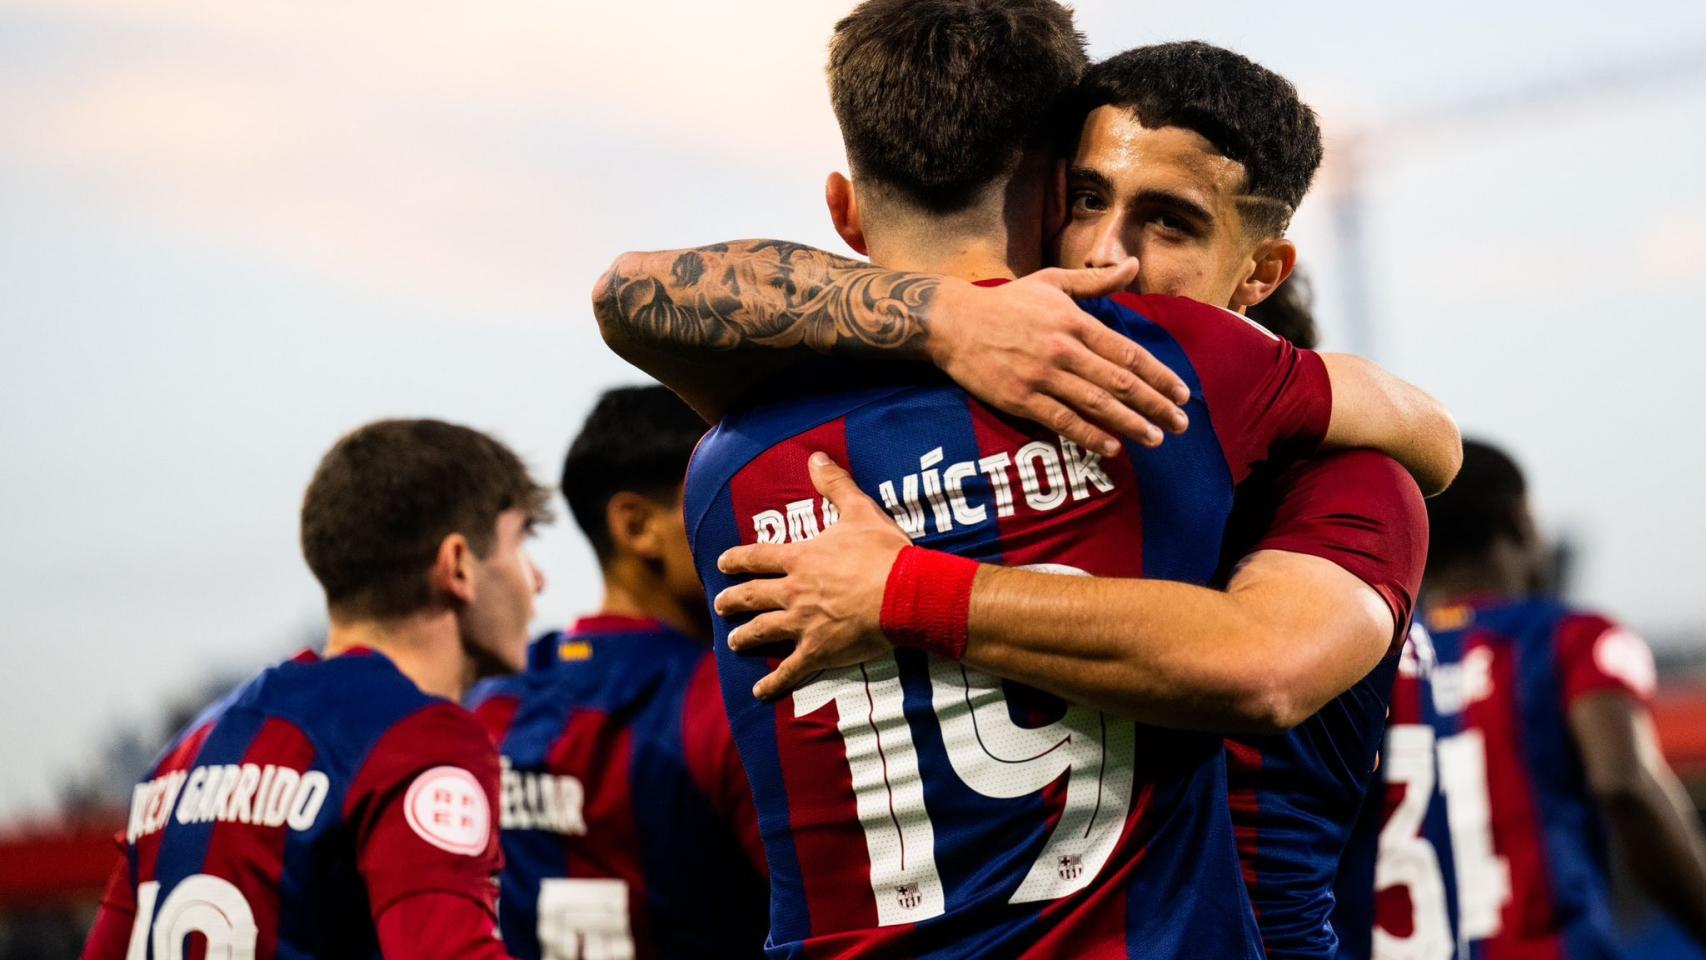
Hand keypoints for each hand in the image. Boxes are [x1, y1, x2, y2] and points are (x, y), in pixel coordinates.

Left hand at [715, 452, 908, 699]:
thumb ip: (834, 484)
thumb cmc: (884, 553)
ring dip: (744, 637)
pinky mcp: (818, 652)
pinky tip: (759, 693)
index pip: (758, 557)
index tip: (721, 564)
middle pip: (752, 596)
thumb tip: (816, 455)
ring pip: (762, 631)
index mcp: (800, 559)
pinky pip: (789, 672)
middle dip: (733, 600)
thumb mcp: (859, 511)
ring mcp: (802, 624)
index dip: (737, 560)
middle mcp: (793, 592)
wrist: (903, 594)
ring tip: (732, 641)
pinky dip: (773, 684)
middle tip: (721, 604)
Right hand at [926, 258, 1189, 456]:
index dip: (1158, 374)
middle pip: (1119, 381)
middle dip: (1155, 405)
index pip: (1127, 352)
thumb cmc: (1005, 302)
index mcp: (1074, 321)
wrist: (953, 322)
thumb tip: (1134, 266)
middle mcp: (1063, 349)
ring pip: (1096, 404)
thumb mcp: (1051, 282)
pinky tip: (1111, 447)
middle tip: (1182, 423)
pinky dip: (1088, 435)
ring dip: (1130, 424)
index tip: (1182, 392)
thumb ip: (1096, 281)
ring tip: (1157, 439)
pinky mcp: (1020, 398)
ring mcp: (1041, 376)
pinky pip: (1061, 420)